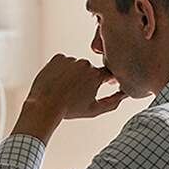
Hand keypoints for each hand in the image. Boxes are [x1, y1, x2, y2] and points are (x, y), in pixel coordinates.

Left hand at [12, 54, 127, 143]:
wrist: (44, 105)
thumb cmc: (70, 110)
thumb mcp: (94, 110)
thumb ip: (113, 102)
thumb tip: (124, 95)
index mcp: (96, 75)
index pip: (108, 73)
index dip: (107, 79)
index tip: (105, 84)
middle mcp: (85, 64)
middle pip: (90, 69)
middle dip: (86, 79)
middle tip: (77, 93)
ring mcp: (70, 59)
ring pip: (76, 65)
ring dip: (73, 74)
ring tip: (65, 88)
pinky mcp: (58, 58)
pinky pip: (64, 62)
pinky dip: (62, 69)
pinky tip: (57, 82)